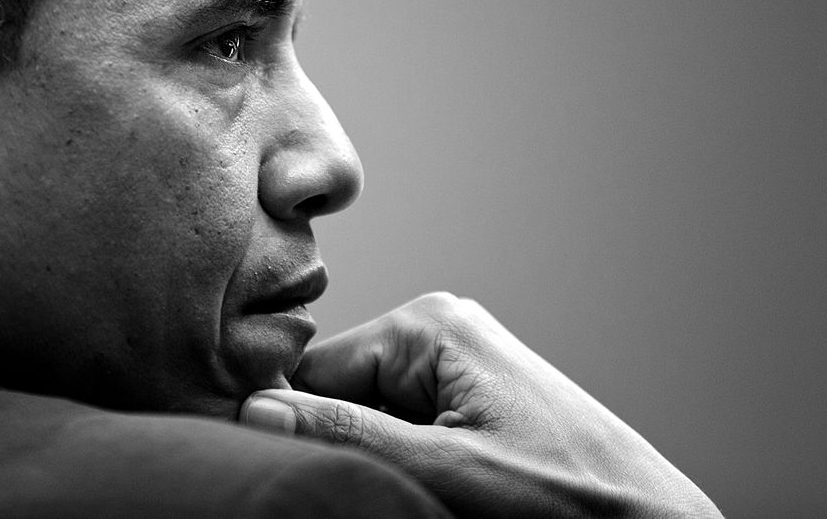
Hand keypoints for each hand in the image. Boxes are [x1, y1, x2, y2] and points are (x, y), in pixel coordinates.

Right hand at [240, 293, 720, 517]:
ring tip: (424, 493)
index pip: (310, 369)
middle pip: (340, 394)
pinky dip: (405, 465)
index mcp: (429, 325)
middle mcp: (439, 332)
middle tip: (387, 490)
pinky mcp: (473, 402)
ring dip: (376, 461)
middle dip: (344, 446)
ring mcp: (458, 366)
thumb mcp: (447, 473)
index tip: (279, 469)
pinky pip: (406, 430)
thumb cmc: (574, 501)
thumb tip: (252, 408)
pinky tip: (435, 492)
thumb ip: (347, 435)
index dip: (290, 424)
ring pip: (370, 419)